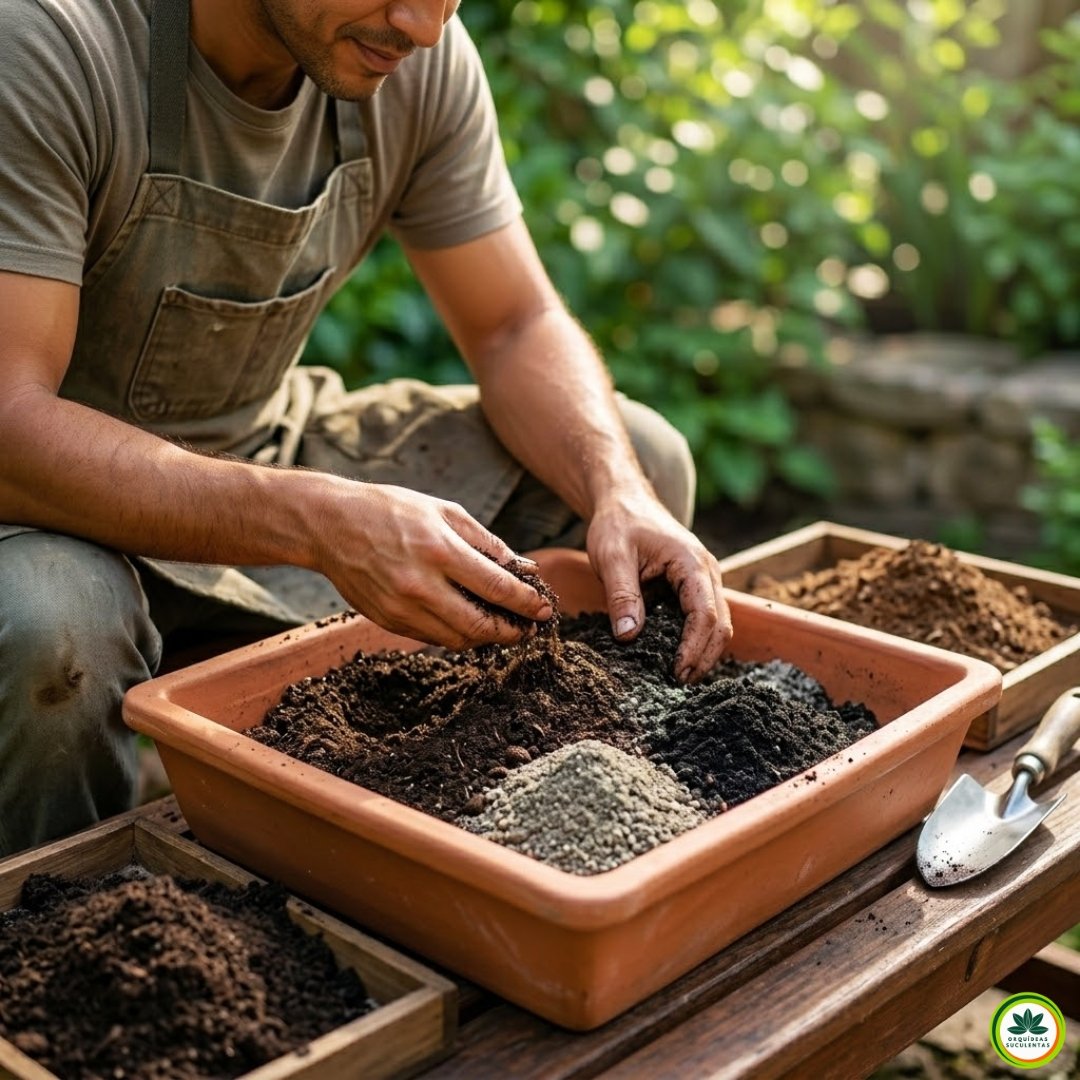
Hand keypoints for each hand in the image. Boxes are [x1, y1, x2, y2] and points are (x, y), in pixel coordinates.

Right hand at [310, 480, 552, 648]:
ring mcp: (401, 607)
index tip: (544, 610)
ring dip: (486, 638)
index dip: (526, 604)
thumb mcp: (445, 512)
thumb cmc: (392, 510)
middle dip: (512, 632)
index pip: (496, 588)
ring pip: (456, 639)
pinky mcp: (387, 620)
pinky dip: (456, 635)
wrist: (330, 524)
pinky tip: (468, 623)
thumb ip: (487, 543)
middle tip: (529, 629)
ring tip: (502, 628)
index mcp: (440, 550)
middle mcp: (420, 584)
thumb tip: (525, 569)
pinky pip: (431, 637)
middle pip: (479, 625)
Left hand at [586, 488, 732, 682]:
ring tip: (679, 676)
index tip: (675, 671)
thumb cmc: (618, 524)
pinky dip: (697, 640)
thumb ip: (621, 595)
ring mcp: (704, 579)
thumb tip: (629, 636)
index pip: (705, 614)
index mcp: (691, 562)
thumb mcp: (612, 557)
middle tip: (678, 683)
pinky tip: (678, 657)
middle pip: (720, 624)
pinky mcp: (695, 586)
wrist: (624, 500)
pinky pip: (704, 617)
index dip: (694, 648)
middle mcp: (706, 571)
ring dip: (703, 651)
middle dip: (704, 657)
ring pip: (718, 623)